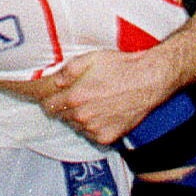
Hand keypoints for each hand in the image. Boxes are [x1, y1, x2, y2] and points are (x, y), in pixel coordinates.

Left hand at [39, 49, 167, 142]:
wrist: (147, 81)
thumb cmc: (121, 67)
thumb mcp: (92, 58)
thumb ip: (69, 70)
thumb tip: (55, 81)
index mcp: (76, 97)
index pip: (49, 106)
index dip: (47, 100)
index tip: (50, 96)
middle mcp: (83, 117)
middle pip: (61, 117)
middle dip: (63, 107)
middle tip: (75, 96)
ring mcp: (95, 130)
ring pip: (76, 127)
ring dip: (78, 117)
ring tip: (93, 102)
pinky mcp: (107, 138)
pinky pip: (91, 134)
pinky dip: (92, 126)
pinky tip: (102, 112)